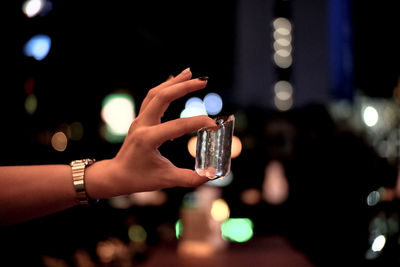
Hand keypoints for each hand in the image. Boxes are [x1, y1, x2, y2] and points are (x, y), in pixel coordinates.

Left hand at [86, 68, 215, 198]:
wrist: (116, 176)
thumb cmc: (139, 179)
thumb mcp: (165, 180)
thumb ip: (189, 178)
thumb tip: (212, 175)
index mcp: (148, 139)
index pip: (178, 125)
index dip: (198, 122)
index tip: (214, 124)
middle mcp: (142, 125)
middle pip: (162, 97)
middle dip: (183, 87)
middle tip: (204, 81)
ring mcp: (139, 120)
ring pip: (156, 93)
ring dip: (173, 82)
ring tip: (189, 72)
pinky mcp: (140, 120)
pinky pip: (152, 98)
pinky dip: (165, 88)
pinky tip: (175, 82)